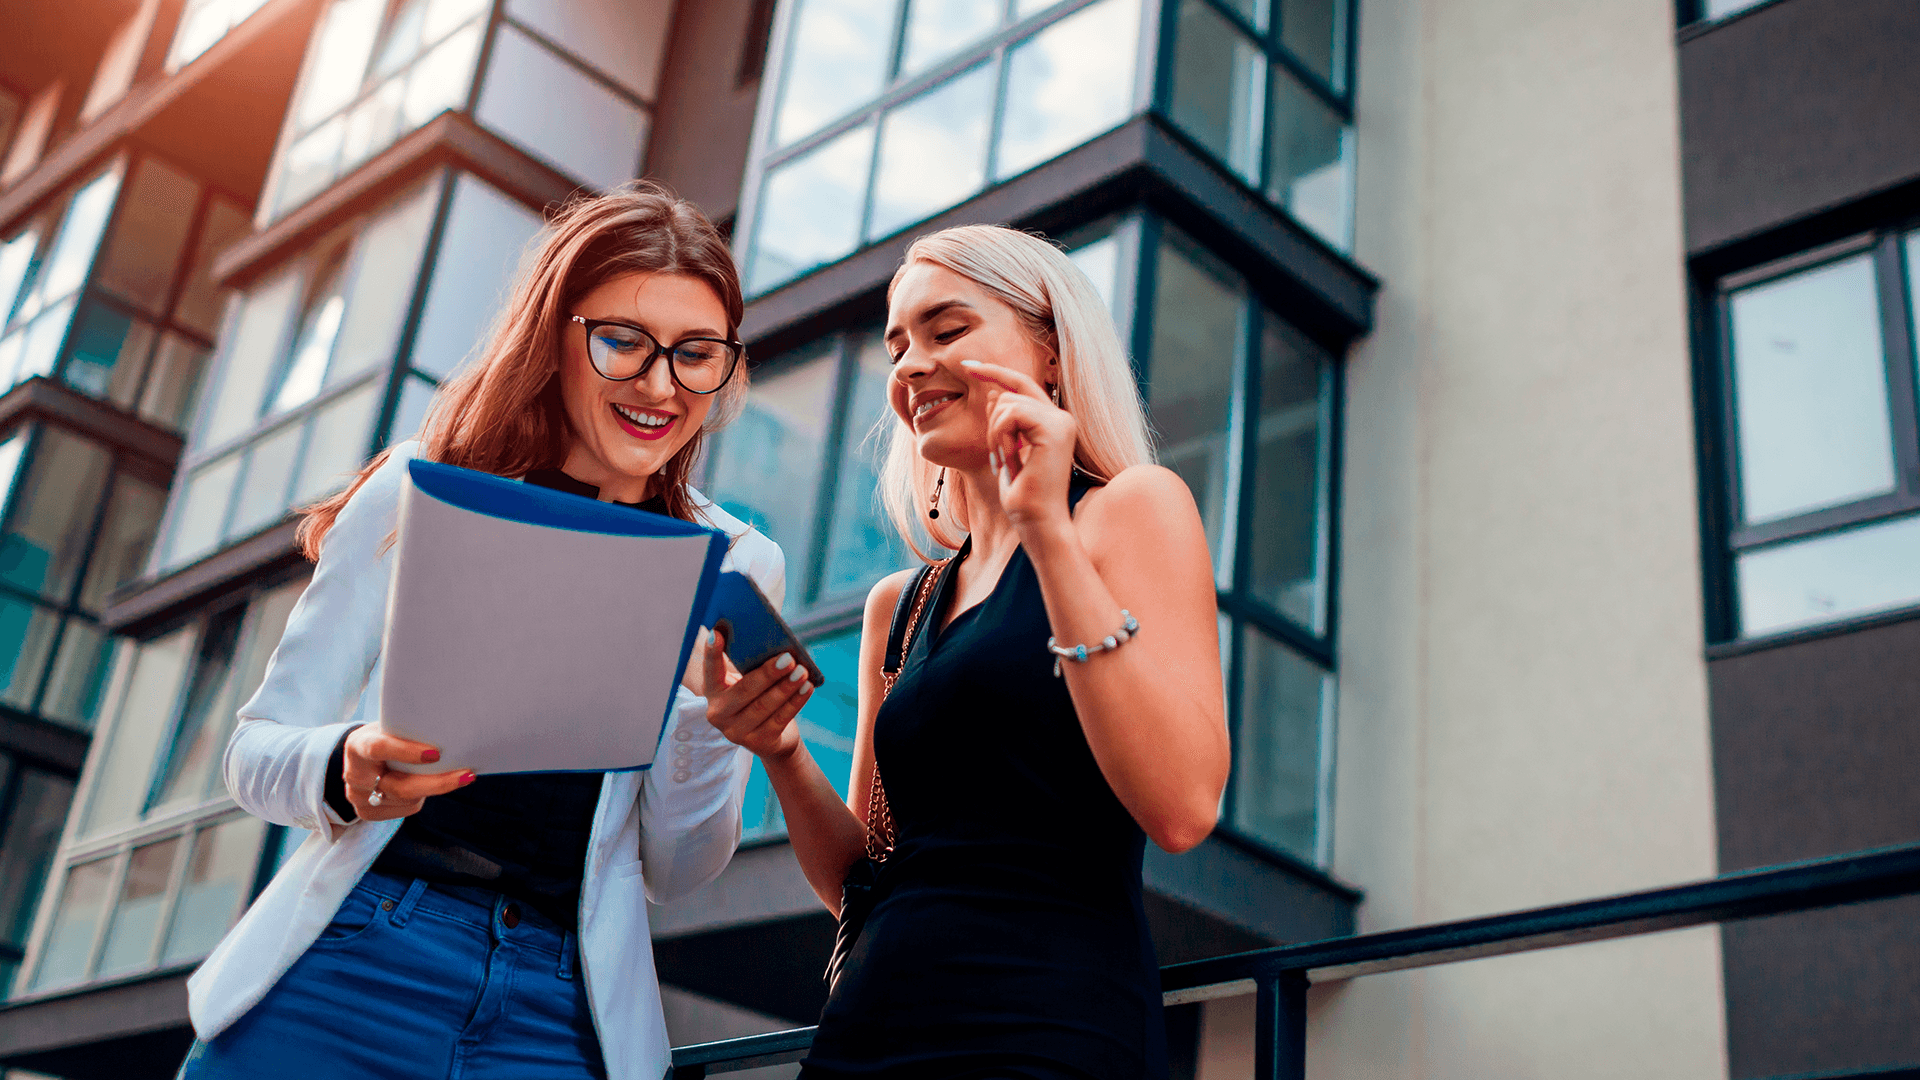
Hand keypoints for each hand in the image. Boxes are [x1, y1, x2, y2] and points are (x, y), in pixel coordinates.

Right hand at [342, 725, 473, 821]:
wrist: (360, 758)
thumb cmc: (385, 736)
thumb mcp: (390, 726)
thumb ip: (410, 729)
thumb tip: (451, 730)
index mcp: (357, 746)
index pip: (379, 749)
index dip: (406, 752)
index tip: (435, 753)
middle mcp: (355, 775)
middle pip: (399, 787)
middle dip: (437, 783)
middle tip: (466, 775)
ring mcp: (358, 798)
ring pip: (407, 800)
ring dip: (434, 788)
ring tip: (457, 776)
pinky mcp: (367, 813)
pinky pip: (406, 809)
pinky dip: (423, 798)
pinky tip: (432, 786)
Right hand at [702, 629, 812, 761]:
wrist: (769, 737)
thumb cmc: (758, 697)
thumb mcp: (748, 681)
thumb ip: (752, 664)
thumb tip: (775, 644)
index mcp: (713, 692)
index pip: (711, 670)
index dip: (712, 653)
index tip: (717, 633)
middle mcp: (718, 714)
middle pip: (744, 691)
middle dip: (768, 673)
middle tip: (788, 658)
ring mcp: (736, 732)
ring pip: (763, 707)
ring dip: (786, 688)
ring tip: (802, 672)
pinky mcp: (758, 743)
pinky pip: (780, 720)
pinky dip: (795, 702)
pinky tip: (808, 688)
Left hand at [962, 359, 1077, 537]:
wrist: (1037, 522)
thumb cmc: (1022, 495)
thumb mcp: (1005, 451)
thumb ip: (1003, 422)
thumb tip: (994, 391)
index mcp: (1054, 422)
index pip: (1022, 384)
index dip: (994, 371)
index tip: (967, 365)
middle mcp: (1062, 418)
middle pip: (1013, 389)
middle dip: (992, 420)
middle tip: (995, 457)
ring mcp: (1061, 422)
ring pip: (1008, 403)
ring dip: (994, 435)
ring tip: (1003, 463)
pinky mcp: (1054, 429)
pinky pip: (1011, 415)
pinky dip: (1000, 437)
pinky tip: (1008, 461)